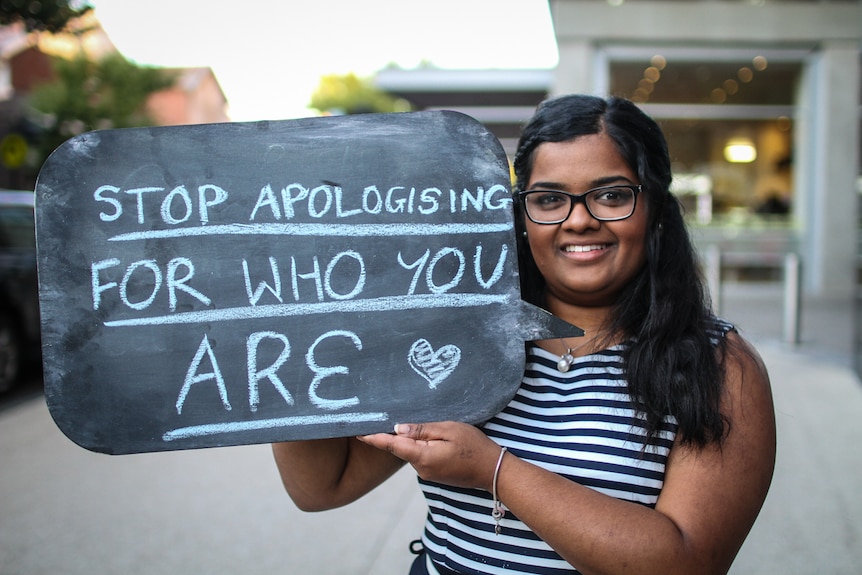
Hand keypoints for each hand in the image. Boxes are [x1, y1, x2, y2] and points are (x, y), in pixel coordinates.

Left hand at [358, 422, 501, 490]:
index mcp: (422, 457)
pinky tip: (430, 436)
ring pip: (412, 451)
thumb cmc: (474, 447)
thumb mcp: (449, 430)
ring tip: (416, 422)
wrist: (492, 471)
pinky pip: (421, 456)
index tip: (357, 432)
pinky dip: (420, 446)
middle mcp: (421, 469)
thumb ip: (422, 429)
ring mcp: (427, 473)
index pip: (392, 445)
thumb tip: (398, 428)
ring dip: (411, 439)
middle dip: (394, 433)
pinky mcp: (434, 474)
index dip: (374, 438)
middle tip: (384, 414)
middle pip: (401, 447)